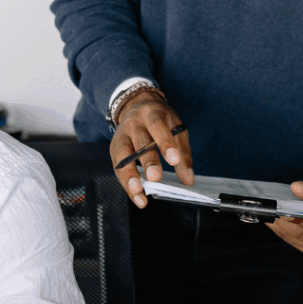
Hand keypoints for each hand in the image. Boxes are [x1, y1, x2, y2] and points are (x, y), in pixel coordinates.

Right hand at [109, 90, 192, 207]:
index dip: (165, 143)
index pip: (158, 126)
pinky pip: (119, 168)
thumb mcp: (176, 129)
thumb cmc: (161, 121)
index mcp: (151, 113)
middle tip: (155, 178)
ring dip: (130, 175)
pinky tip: (137, 196)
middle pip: (140, 142)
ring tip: (139, 191)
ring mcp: (121, 136)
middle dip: (148, 161)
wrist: (137, 107)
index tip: (174, 160)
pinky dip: (127, 184)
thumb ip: (183, 153)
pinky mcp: (114, 149)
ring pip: (123, 156)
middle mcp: (133, 123)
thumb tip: (188, 180)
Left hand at [265, 174, 302, 256]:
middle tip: (268, 211)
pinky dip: (280, 230)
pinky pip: (290, 240)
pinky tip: (271, 219)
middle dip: (284, 222)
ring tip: (266, 214)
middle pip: (302, 234)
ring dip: (278, 227)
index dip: (299, 219)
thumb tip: (296, 188)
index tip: (282, 212)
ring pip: (293, 238)